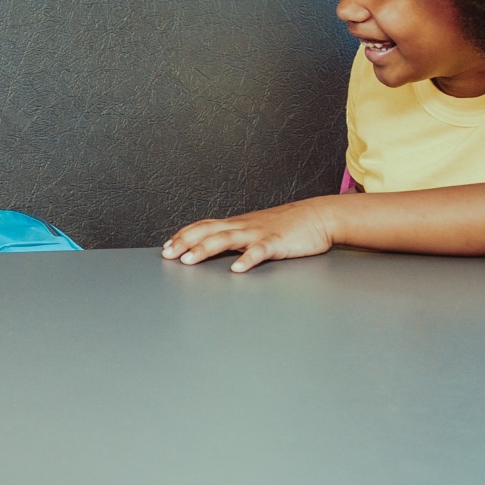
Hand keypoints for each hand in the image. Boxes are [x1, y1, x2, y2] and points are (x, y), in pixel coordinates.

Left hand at [162, 199, 334, 272]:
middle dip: (185, 242)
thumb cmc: (286, 226)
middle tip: (167, 254)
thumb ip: (237, 237)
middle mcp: (243, 226)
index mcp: (237, 224)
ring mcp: (259, 233)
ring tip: (190, 260)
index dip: (184, 235)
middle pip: (208, 231)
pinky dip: (247, 259)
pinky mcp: (276, 243)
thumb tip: (216, 246)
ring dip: (206, 249)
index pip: (203, 226)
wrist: (317, 216)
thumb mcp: (256, 229)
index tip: (166, 246)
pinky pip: (259, 251)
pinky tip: (237, 269)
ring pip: (227, 238)